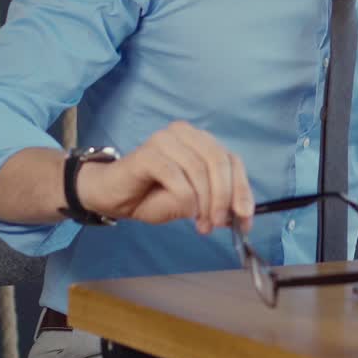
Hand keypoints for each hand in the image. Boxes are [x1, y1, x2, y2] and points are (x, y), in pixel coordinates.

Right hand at [78, 121, 254, 233]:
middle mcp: (184, 133)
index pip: (232, 160)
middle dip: (223, 198)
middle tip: (218, 223)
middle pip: (218, 162)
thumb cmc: (152, 196)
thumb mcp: (192, 201)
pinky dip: (185, 198)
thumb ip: (216, 201)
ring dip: (205, 202)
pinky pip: (176, 177)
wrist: (112, 198)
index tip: (244, 219)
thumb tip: (240, 214)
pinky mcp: (147, 153)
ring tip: (201, 224)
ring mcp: (165, 139)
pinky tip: (184, 211)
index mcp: (200, 140)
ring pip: (199, 170)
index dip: (242, 191)